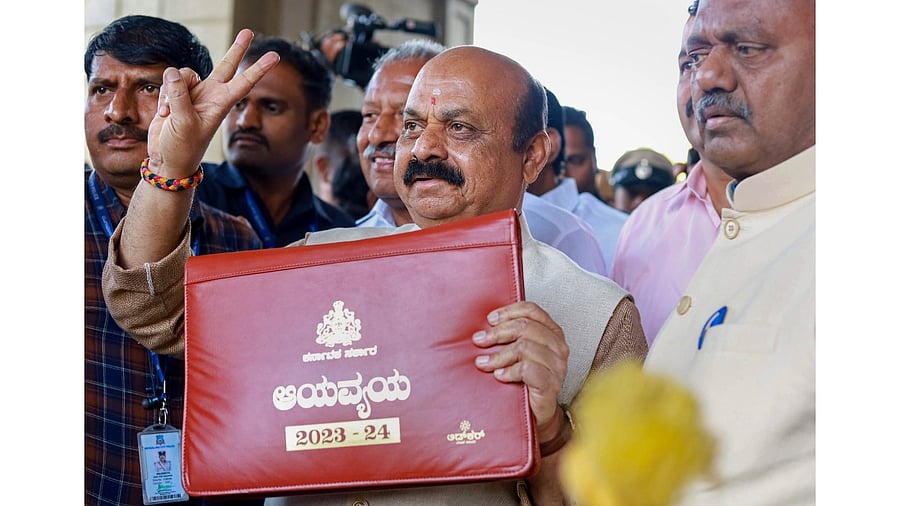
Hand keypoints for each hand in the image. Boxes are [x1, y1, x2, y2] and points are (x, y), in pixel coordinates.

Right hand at [147, 29, 279, 177]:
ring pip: (183, 74)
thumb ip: (179, 96)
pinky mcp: (176, 94)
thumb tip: (173, 73)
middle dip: (237, 48)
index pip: (244, 82)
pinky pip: (168, 83)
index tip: (275, 57)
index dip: (259, 69)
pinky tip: (163, 115)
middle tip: (249, 31)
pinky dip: (162, 98)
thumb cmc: (182, 148)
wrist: (168, 160)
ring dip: (171, 91)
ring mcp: (194, 94)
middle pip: (226, 65)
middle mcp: (210, 95)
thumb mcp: (183, 123)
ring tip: (169, 114)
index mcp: (220, 104)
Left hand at [472, 301, 568, 435]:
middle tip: (479, 340)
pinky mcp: (551, 384)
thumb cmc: (525, 380)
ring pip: (524, 347)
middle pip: (525, 327)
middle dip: (497, 333)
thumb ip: (509, 336)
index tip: (490, 319)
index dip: (509, 311)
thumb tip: (483, 325)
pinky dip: (508, 371)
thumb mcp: (518, 352)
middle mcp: (558, 346)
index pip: (532, 310)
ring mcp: (557, 366)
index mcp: (552, 332)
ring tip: (483, 363)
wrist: (537, 413)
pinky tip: (499, 376)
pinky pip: (527, 369)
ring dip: (498, 355)